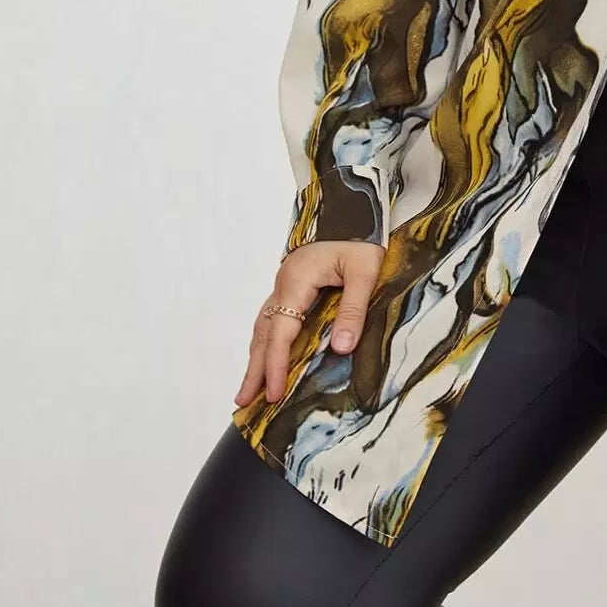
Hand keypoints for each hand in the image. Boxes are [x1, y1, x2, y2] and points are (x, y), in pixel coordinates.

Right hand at [234, 239, 385, 407]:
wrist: (353, 204)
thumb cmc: (360, 235)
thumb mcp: (365, 271)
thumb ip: (353, 310)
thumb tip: (341, 348)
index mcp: (297, 282)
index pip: (281, 333)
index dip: (276, 365)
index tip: (273, 394)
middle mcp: (284, 284)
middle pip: (263, 334)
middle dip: (254, 369)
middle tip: (242, 402)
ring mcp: (285, 283)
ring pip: (264, 326)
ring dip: (256, 357)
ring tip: (249, 387)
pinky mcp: (292, 284)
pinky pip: (273, 318)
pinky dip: (266, 341)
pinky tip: (266, 355)